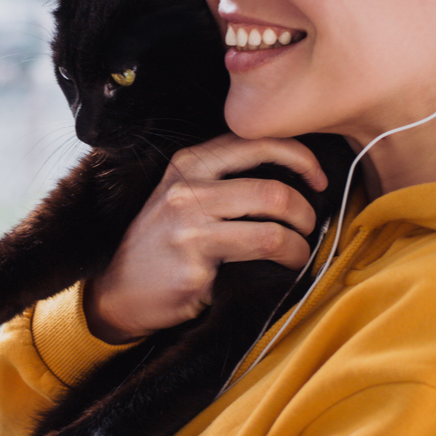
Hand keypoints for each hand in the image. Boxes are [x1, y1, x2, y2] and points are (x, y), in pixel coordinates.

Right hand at [85, 134, 326, 342]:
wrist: (118, 293)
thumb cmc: (162, 244)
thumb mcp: (182, 195)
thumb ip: (224, 177)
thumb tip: (292, 171)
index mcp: (188, 163)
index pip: (256, 142)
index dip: (299, 156)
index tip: (317, 177)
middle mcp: (187, 189)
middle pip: (272, 189)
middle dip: (304, 210)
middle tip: (308, 224)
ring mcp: (189, 227)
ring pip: (272, 228)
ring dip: (299, 242)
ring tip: (299, 251)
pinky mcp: (195, 264)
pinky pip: (260, 257)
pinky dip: (285, 262)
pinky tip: (283, 268)